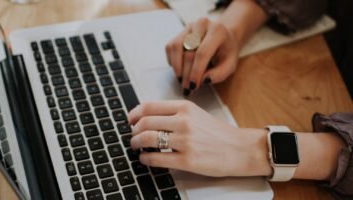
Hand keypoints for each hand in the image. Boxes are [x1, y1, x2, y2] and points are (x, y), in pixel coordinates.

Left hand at [128, 100, 270, 176]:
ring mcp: (185, 141)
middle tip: (133, 136)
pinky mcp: (187, 161)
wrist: (241, 149)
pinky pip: (156, 159)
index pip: (149, 106)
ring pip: (147, 139)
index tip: (130, 120)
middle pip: (144, 122)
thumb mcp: (196, 114)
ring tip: (137, 147)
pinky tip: (145, 159)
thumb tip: (148, 118)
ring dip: (136, 144)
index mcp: (185, 108)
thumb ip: (174, 113)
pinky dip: (145, 159)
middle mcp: (184, 122)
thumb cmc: (218, 133)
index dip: (134, 113)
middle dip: (133, 131)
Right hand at [165, 18, 238, 95]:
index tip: (193, 85)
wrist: (222, 38)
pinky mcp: (179, 32)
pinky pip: (170, 47)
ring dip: (177, 67)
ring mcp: (188, 27)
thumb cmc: (226, 53)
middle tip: (187, 88)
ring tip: (182, 80)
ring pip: (175, 48)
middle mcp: (201, 25)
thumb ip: (219, 74)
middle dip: (186, 74)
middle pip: (188, 52)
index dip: (196, 71)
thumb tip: (204, 80)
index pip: (202, 52)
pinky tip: (181, 69)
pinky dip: (173, 61)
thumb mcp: (230, 65)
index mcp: (217, 31)